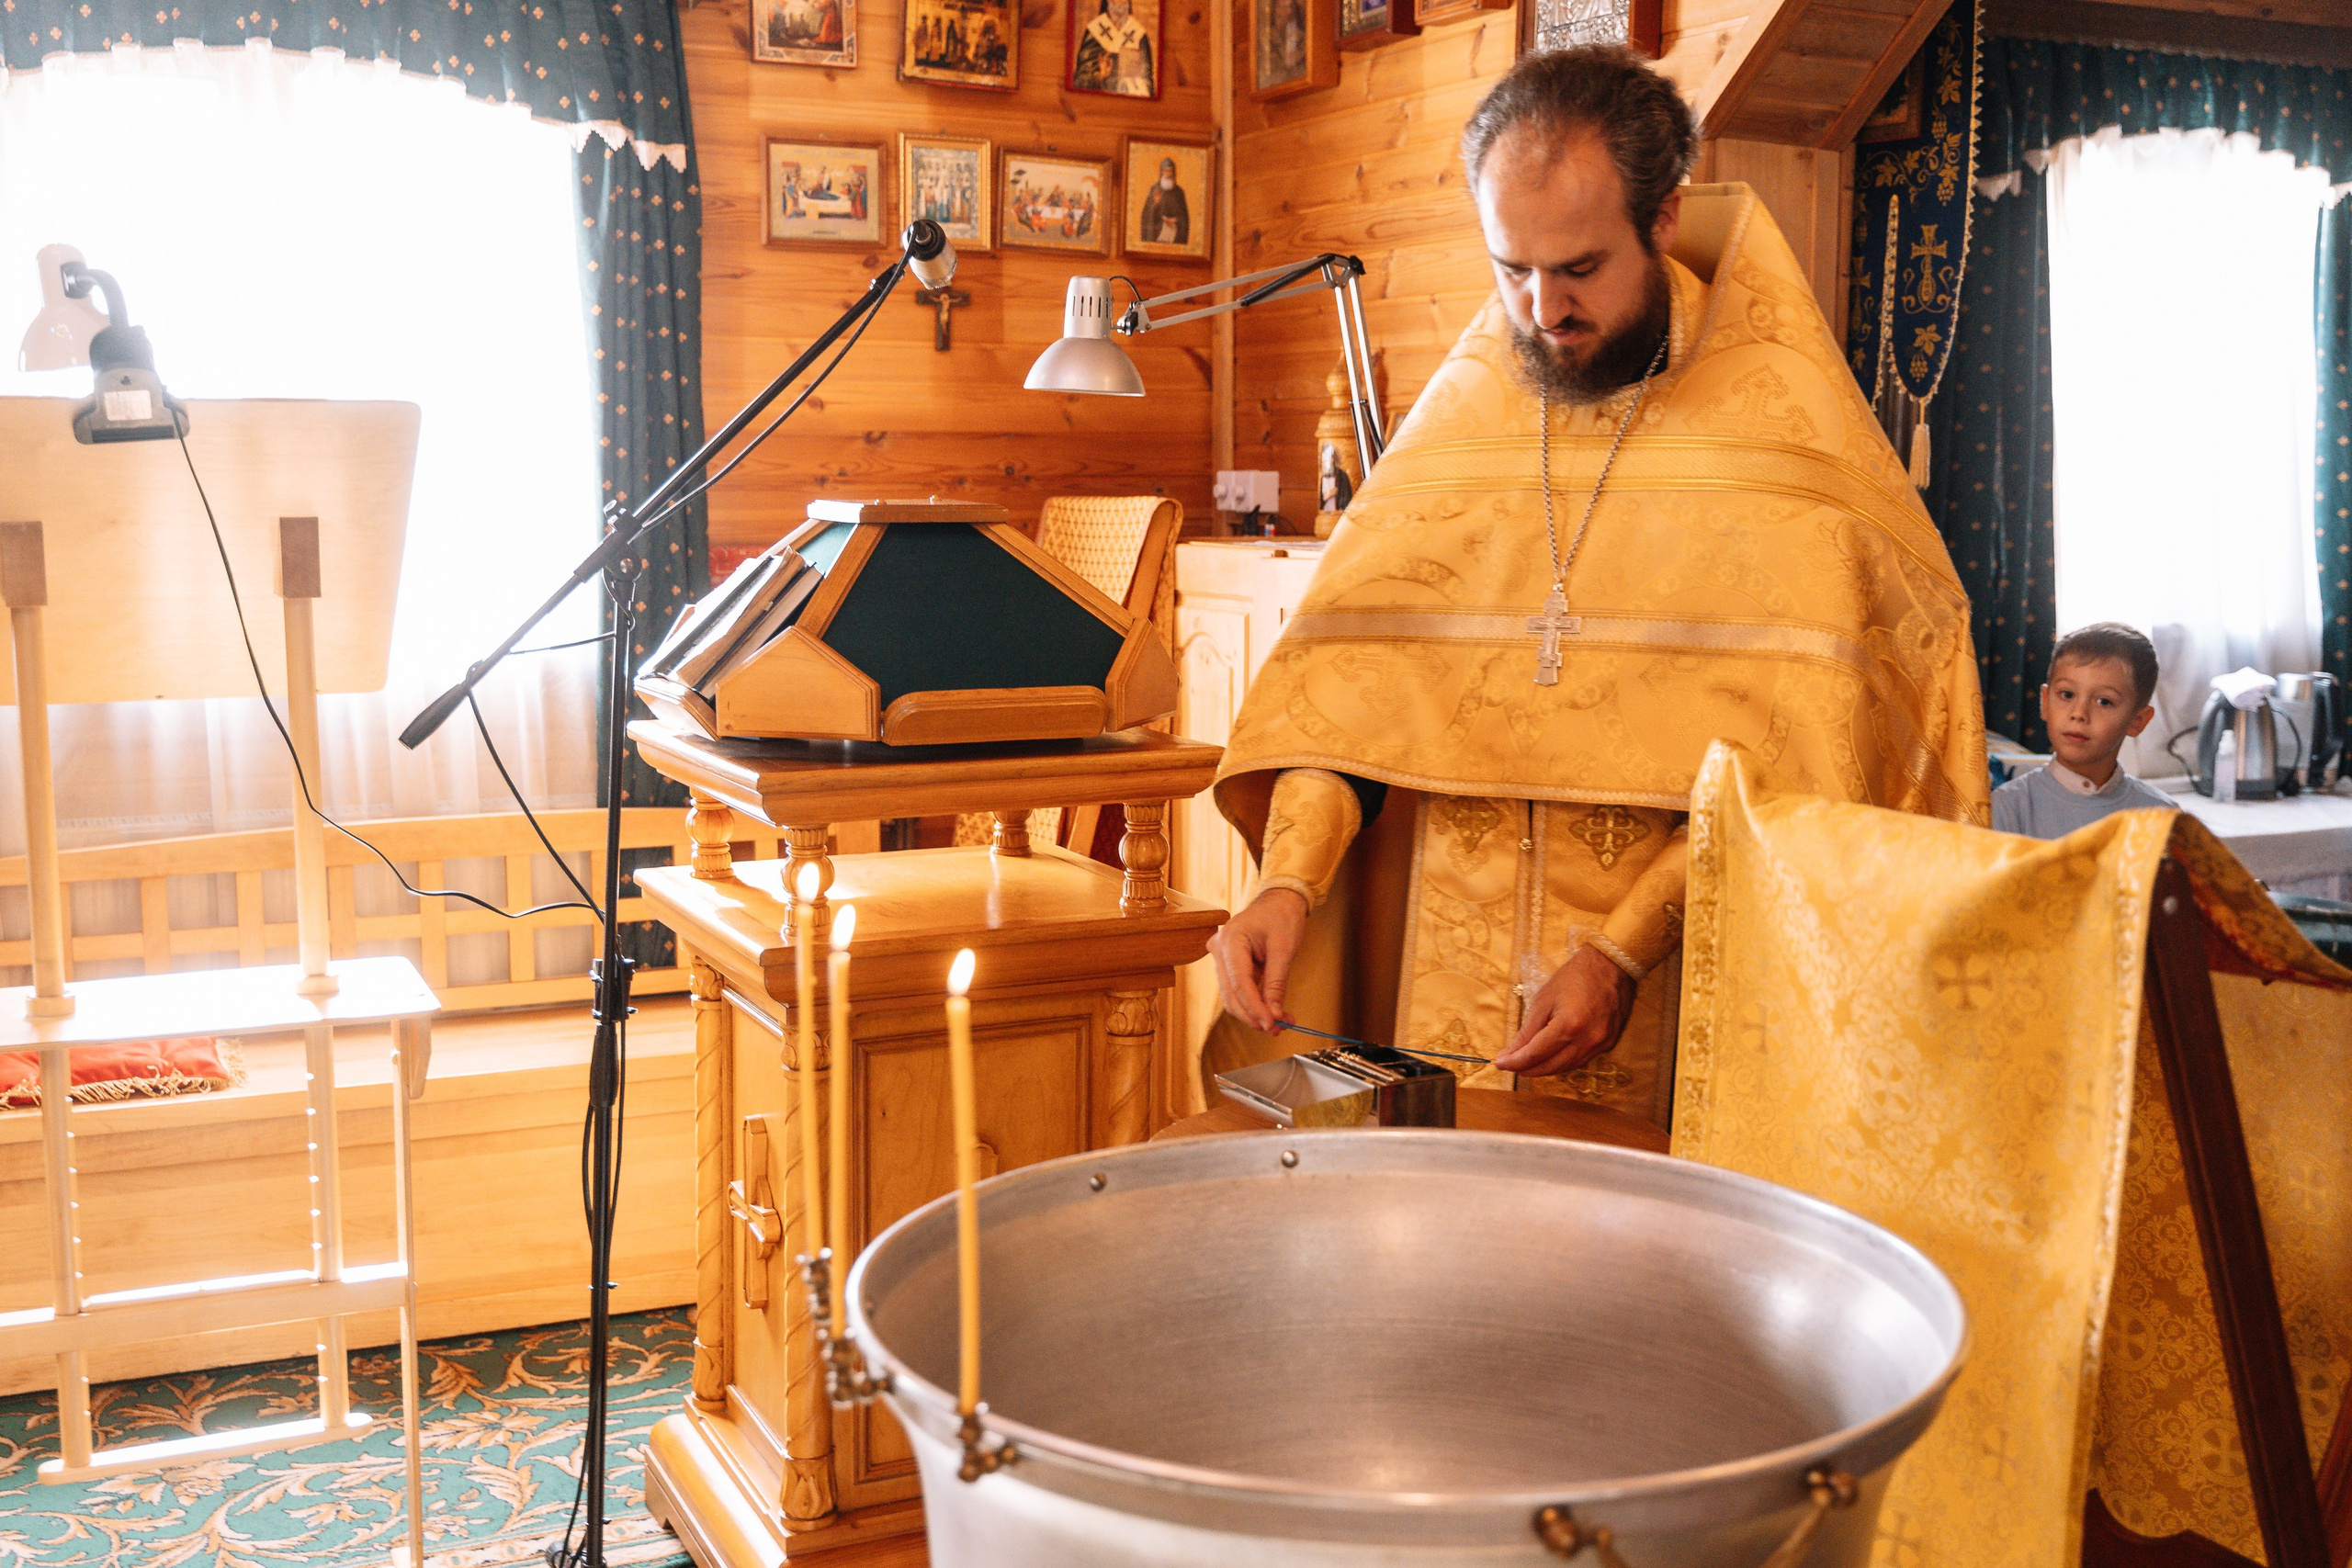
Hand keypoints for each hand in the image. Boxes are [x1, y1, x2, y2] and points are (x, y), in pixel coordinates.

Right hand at [1209, 887, 1309, 1033]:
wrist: (1280, 900)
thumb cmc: (1282, 916)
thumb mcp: (1284, 949)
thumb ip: (1277, 983)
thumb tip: (1274, 1014)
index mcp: (1230, 940)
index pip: (1239, 984)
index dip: (1255, 1008)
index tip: (1271, 1025)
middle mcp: (1219, 950)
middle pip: (1231, 995)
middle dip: (1254, 1015)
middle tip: (1278, 1029)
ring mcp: (1221, 958)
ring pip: (1233, 996)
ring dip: (1255, 1012)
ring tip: (1281, 1022)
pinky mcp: (1229, 965)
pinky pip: (1239, 990)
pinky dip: (1255, 1003)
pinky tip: (1273, 1011)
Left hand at [1492, 945, 1634, 1077]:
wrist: (1611, 965)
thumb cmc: (1574, 977)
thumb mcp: (1544, 1000)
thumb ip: (1527, 1031)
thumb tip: (1510, 1053)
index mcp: (1568, 1026)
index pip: (1536, 1054)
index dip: (1515, 1062)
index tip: (1500, 1063)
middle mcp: (1586, 1040)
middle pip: (1551, 1067)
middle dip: (1528, 1069)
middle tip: (1511, 1065)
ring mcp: (1601, 1044)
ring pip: (1567, 1067)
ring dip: (1545, 1069)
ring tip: (1527, 1064)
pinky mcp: (1608, 1044)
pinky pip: (1581, 1061)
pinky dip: (1562, 1062)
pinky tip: (1550, 1057)